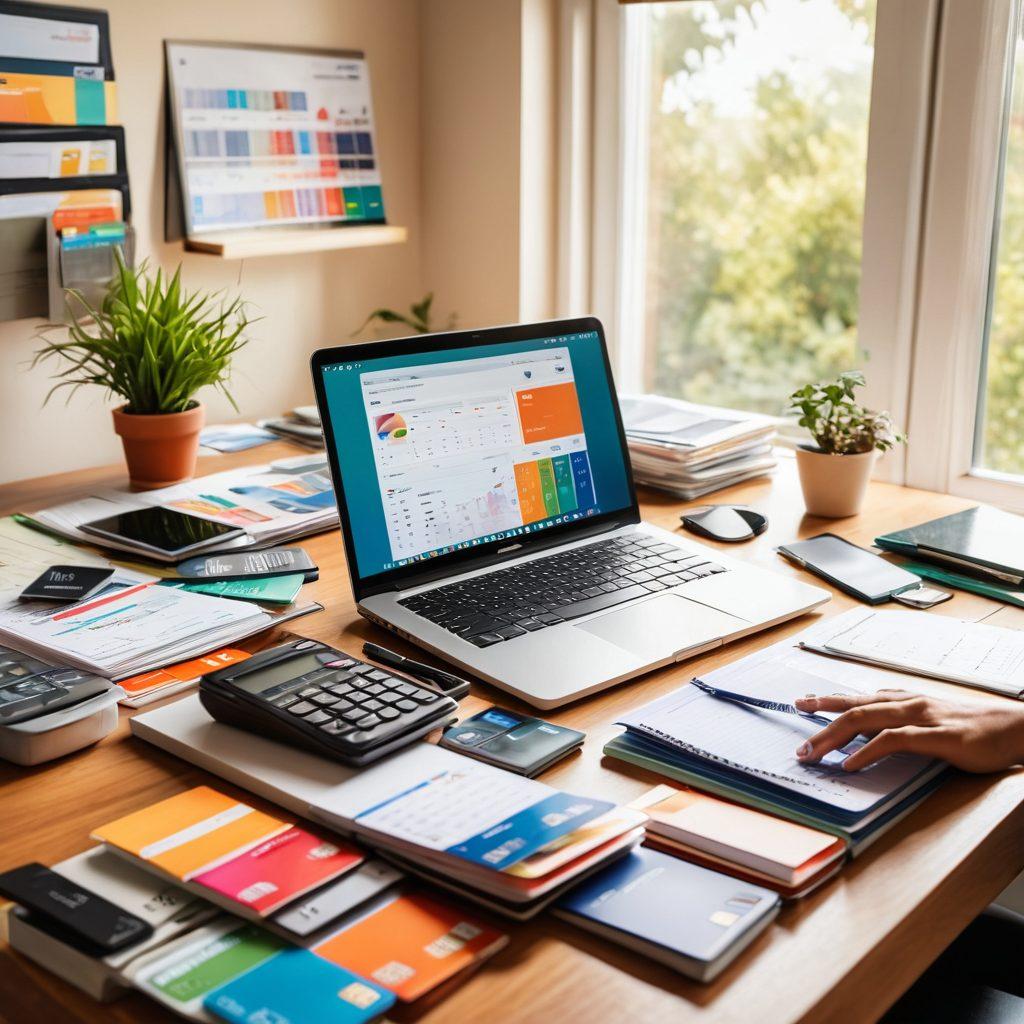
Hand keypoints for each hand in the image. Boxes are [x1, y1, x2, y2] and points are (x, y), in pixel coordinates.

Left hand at [793, 689, 1023, 772]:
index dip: (827, 700)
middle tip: (798, 745)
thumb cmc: (971, 728)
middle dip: (819, 724)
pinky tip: (850, 764)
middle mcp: (905, 703)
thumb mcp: (929, 721)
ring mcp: (919, 717)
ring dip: (833, 737)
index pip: (856, 698)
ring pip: (864, 720)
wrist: (1013, 728)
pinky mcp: (935, 735)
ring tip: (812, 753)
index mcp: (902, 700)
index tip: (801, 703)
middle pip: (852, 709)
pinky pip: (893, 741)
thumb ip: (900, 725)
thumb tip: (868, 737)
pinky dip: (867, 751)